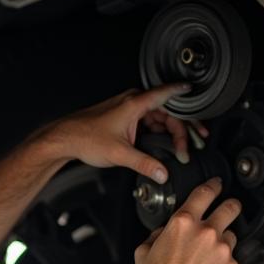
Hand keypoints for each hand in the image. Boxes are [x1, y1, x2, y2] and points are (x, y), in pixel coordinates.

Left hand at [46, 85, 207, 183]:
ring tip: (183, 148)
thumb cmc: (86, 138)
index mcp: (135, 103)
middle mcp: (133, 102)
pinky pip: (148, 123)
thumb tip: (162, 173)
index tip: (198, 91)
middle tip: (196, 142)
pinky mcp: (124, 118)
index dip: (184, 93)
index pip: (167, 93)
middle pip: (168, 111)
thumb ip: (144, 164)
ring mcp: (128, 110)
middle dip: (183, 128)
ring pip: (159, 118)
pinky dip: (159, 133)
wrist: (65, 139)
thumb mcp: (120, 154)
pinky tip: (165, 146)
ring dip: (172, 132)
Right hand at [134, 177, 240, 263]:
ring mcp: (221, 250)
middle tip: (229, 209)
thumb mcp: (143, 253)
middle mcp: (205, 233)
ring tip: (211, 257)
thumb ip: (157, 235)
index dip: (213, 186)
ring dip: (224, 241)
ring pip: (232, 236)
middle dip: (231, 206)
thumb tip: (164, 231)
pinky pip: (233, 260)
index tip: (217, 185)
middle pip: (230, 207)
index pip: (204, 193)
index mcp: (182, 224)